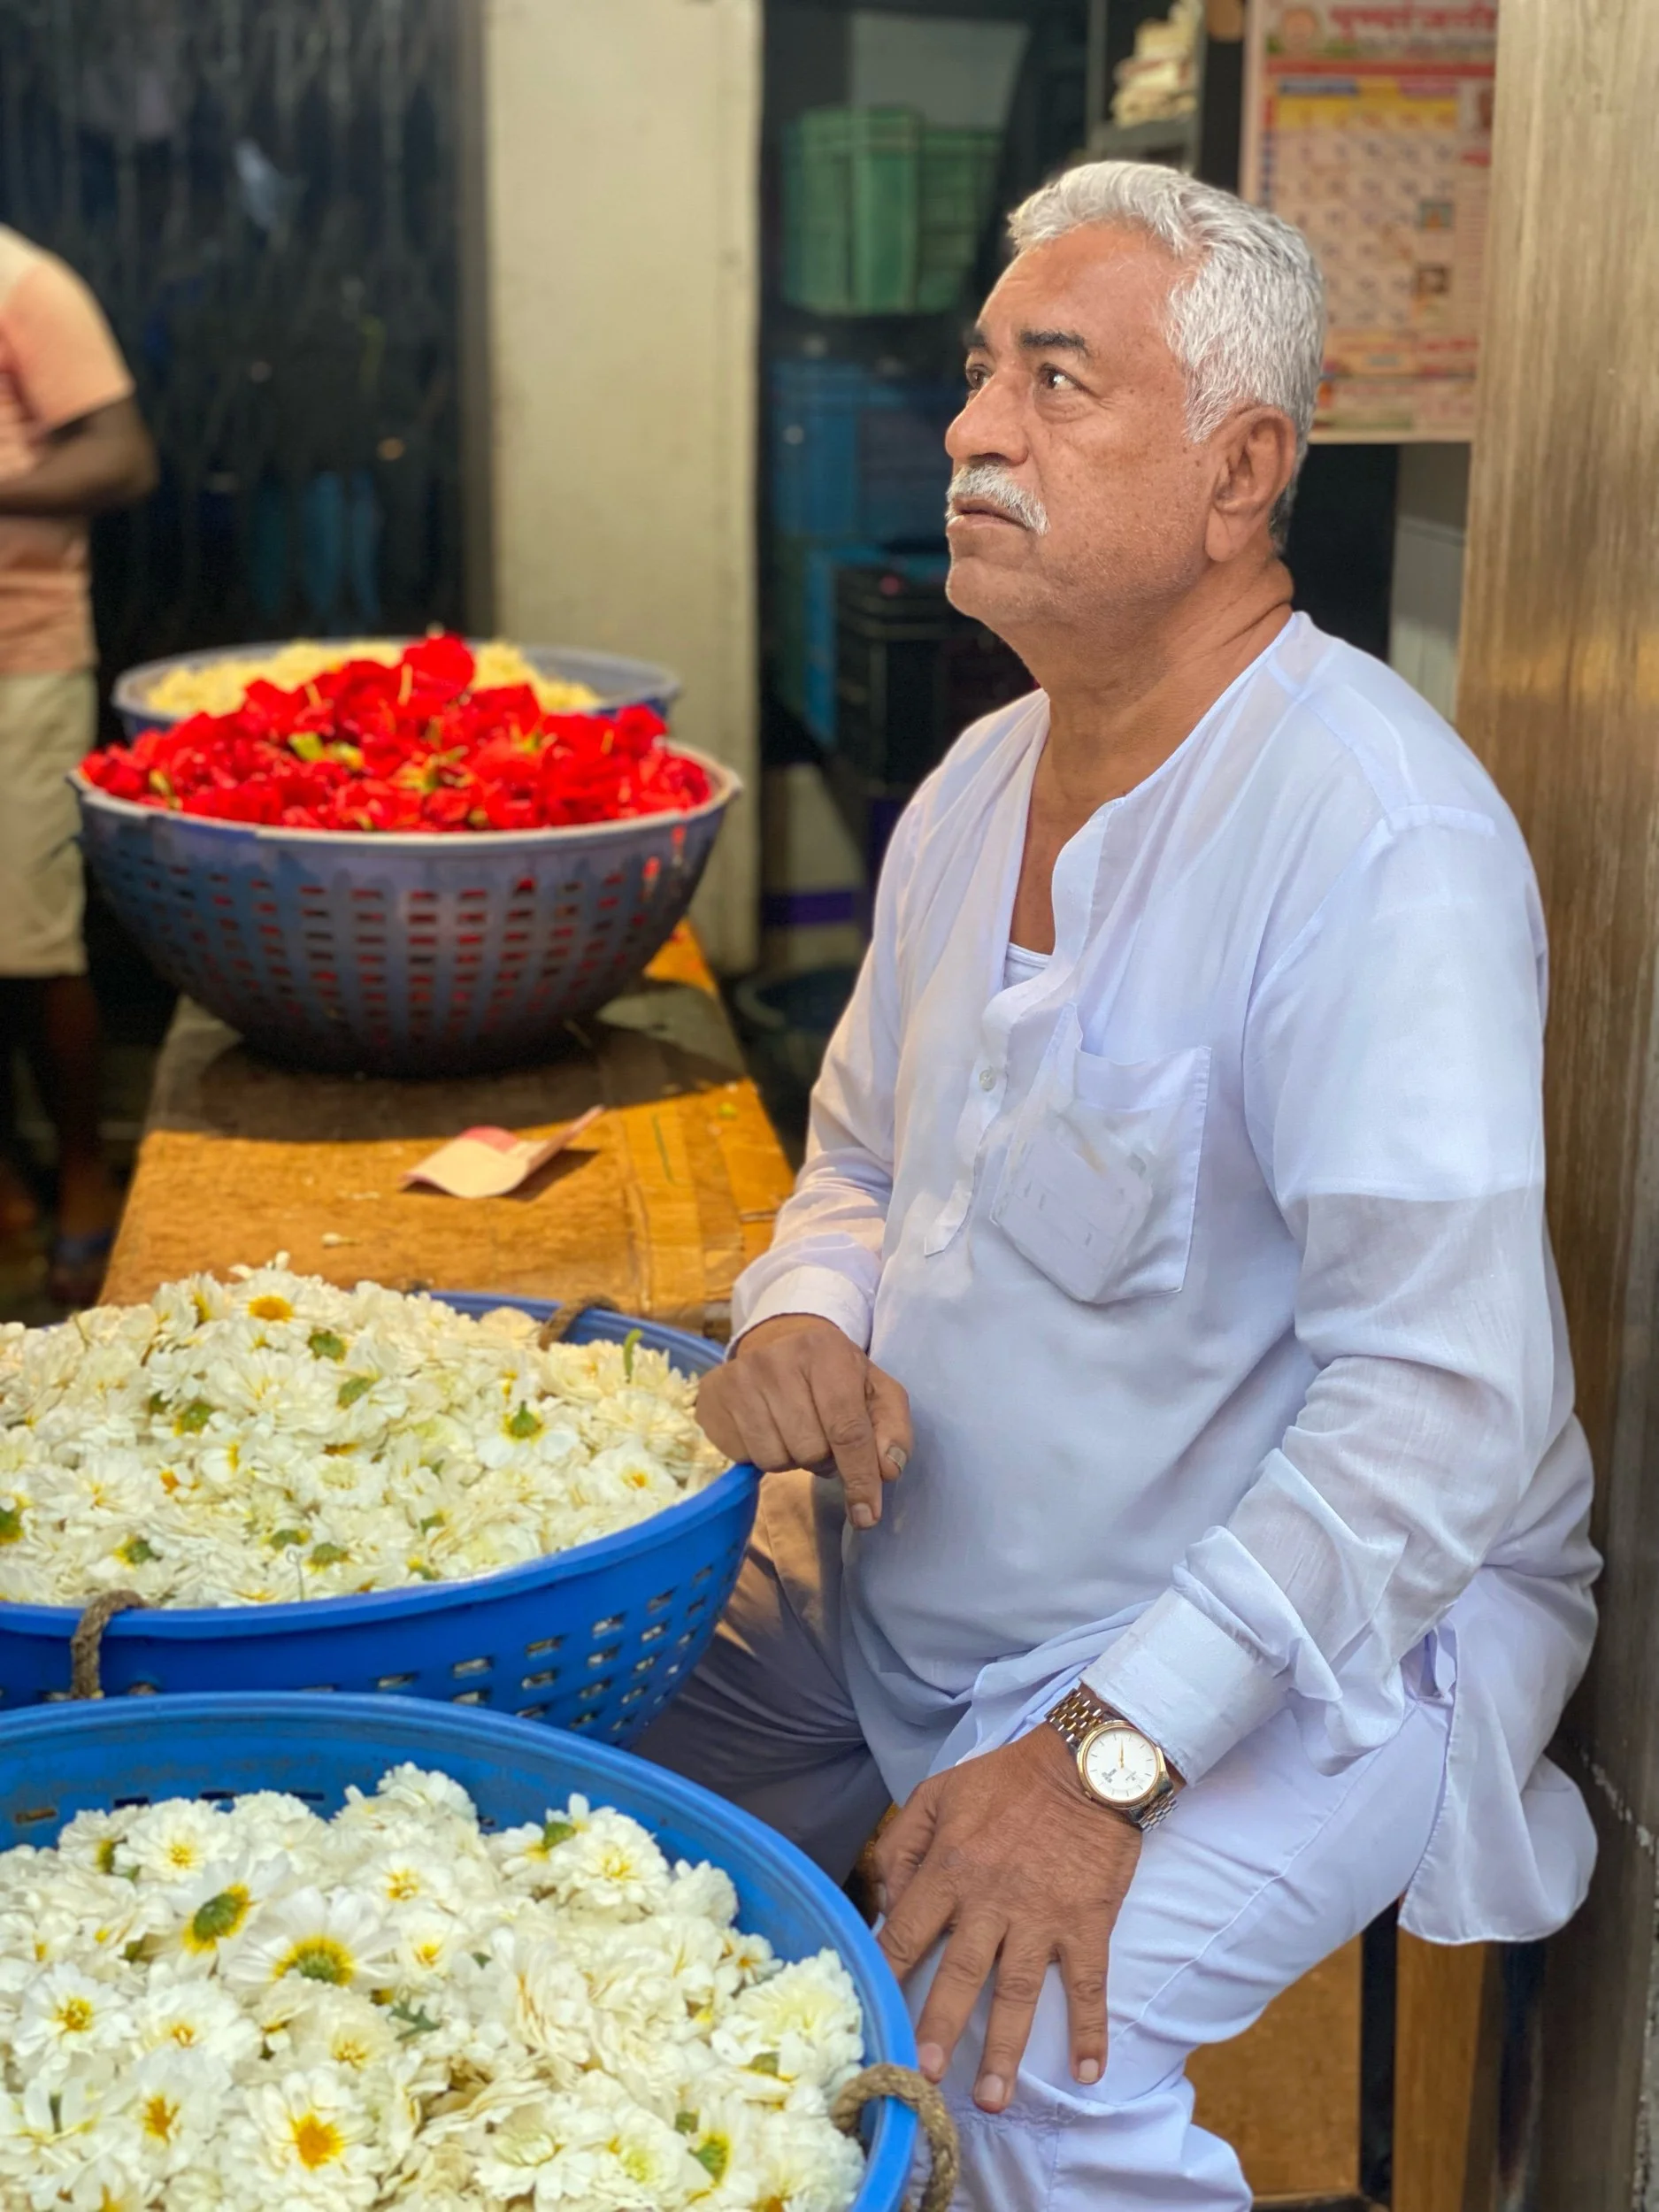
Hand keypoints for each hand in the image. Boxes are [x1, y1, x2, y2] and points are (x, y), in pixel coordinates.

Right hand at [696, 1315, 912, 1528]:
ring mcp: (740, 1377)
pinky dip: (764, 1454)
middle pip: (812, 1451)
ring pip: (777, 1459)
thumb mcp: (876, 1391)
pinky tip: (768, 1428)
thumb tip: (888, 1469)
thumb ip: (893, 1429)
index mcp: (826, 1352)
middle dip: (825, 1458)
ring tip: (795, 1430)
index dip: (861, 1478)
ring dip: (794, 1458)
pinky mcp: (713, 1396)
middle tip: (823, 1435)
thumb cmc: (835, 1375)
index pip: (848, 1430)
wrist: (779, 1343)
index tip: (868, 1516)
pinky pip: (746, 1458)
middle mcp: (778, 1359)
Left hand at [872, 1723, 1139, 2111]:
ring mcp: (1042, 1915)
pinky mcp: (1088, 1922)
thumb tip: (885, 1903)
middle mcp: (991, 1898)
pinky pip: (1089, 1983)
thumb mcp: (938, 1792)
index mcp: (950, 1866)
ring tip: (992, 2098)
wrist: (1085, 1764)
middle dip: (938, 2027)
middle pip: (959, 1973)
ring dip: (1005, 2047)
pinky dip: (1091, 2029)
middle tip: (921, 2078)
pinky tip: (1090, 2071)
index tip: (872, 2016)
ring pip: (1018, 1991)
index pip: (907, 1932)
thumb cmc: (1007, 1779)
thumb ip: (902, 1844)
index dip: (887, 1976)